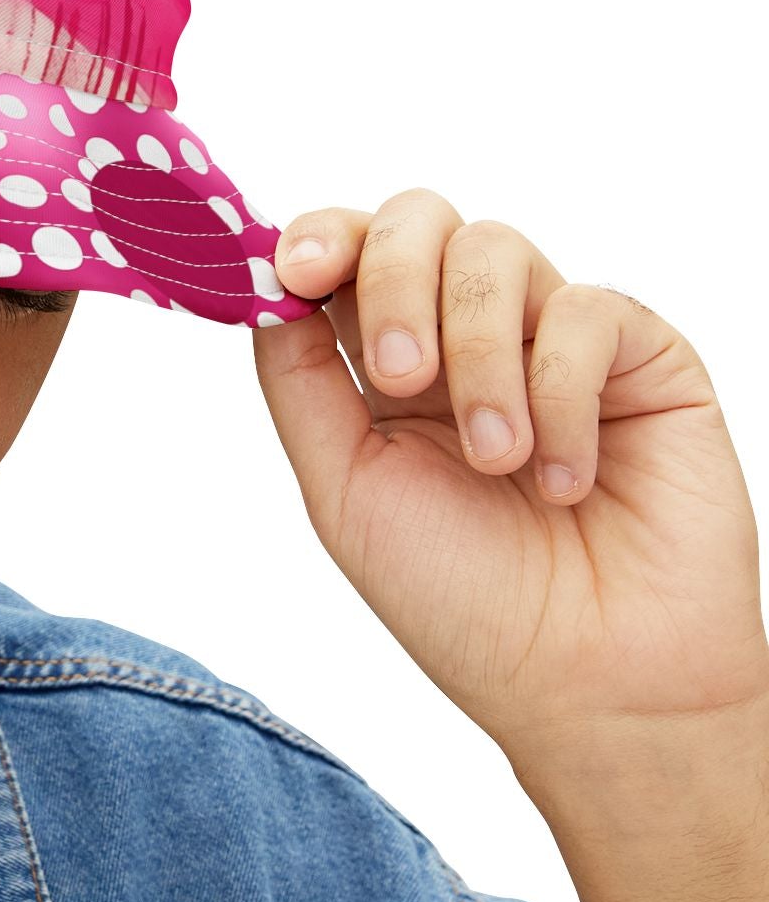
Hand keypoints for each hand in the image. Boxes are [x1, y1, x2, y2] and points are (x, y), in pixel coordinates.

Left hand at [248, 188, 768, 901]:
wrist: (588, 682)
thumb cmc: (464, 602)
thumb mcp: (342, 487)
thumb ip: (298, 381)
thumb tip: (260, 287)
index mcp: (385, 368)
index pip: (346, 253)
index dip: (317, 238)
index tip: (293, 265)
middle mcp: (466, 338)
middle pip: (417, 220)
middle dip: (393, 280)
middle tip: (400, 378)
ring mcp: (552, 337)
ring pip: (496, 250)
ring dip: (478, 356)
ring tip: (494, 462)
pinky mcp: (641, 353)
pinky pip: (587, 310)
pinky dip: (559, 393)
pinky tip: (562, 480)